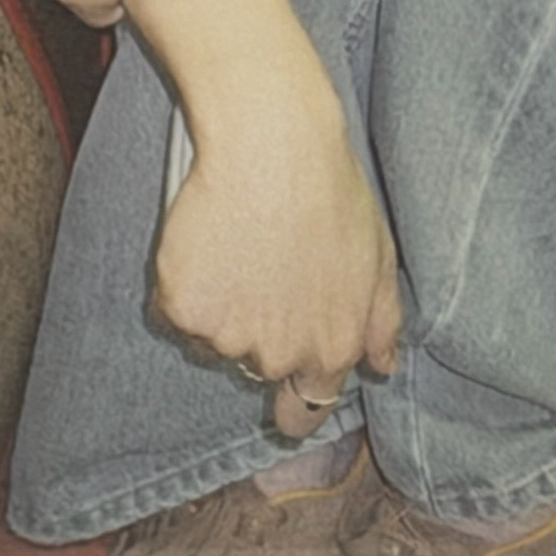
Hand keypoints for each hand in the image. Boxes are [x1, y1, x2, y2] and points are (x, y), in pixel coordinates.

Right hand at [152, 107, 402, 438]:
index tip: (282, 386)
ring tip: (235, 244)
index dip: (293, 400)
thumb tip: (382, 365)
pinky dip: (182, 284)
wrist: (272, 144)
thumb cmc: (328, 189)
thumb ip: (381, 321)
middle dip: (257, 329)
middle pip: (255, 366)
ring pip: (212, 338)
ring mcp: (226, 336)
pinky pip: (173, 313)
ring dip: (218, 306)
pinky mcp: (182, 309)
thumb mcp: (377, 256)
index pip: (304, 411)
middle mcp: (278, 355)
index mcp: (330, 348)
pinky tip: (205, 242)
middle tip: (260, 269)